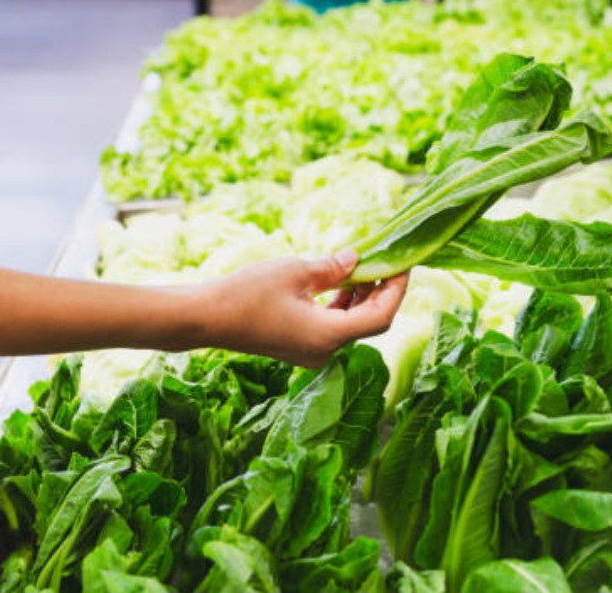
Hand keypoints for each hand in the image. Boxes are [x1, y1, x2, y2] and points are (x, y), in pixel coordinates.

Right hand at [204, 249, 408, 367]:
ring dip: (361, 297)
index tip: (404, 264)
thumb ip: (333, 267)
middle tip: (388, 260)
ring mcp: (311, 352)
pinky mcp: (299, 346)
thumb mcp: (296, 271)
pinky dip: (341, 305)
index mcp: (330, 335)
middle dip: (382, 291)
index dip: (397, 290)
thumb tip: (357, 259)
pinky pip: (332, 327)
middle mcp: (325, 350)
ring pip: (351, 325)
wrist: (206, 318)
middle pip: (369, 322)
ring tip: (365, 265)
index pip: (381, 316)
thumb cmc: (247, 293)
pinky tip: (341, 281)